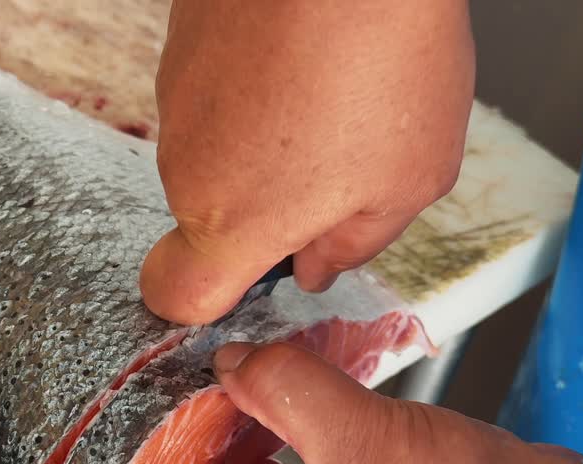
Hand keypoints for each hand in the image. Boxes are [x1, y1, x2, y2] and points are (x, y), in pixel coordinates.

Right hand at [141, 0, 475, 324]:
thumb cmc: (382, 55)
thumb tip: (317, 264)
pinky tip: (309, 52)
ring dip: (263, 139)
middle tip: (337, 162)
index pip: (175, 293)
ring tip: (333, 92)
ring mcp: (177, 97)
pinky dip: (254, 84)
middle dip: (265, 204)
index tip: (247, 278)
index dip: (202, 300)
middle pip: (209, 213)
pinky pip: (215, 89)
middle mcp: (187, 165)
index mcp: (236, 221)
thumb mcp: (407, 180)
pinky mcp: (181, 43)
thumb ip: (353, 243)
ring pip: (214, 147)